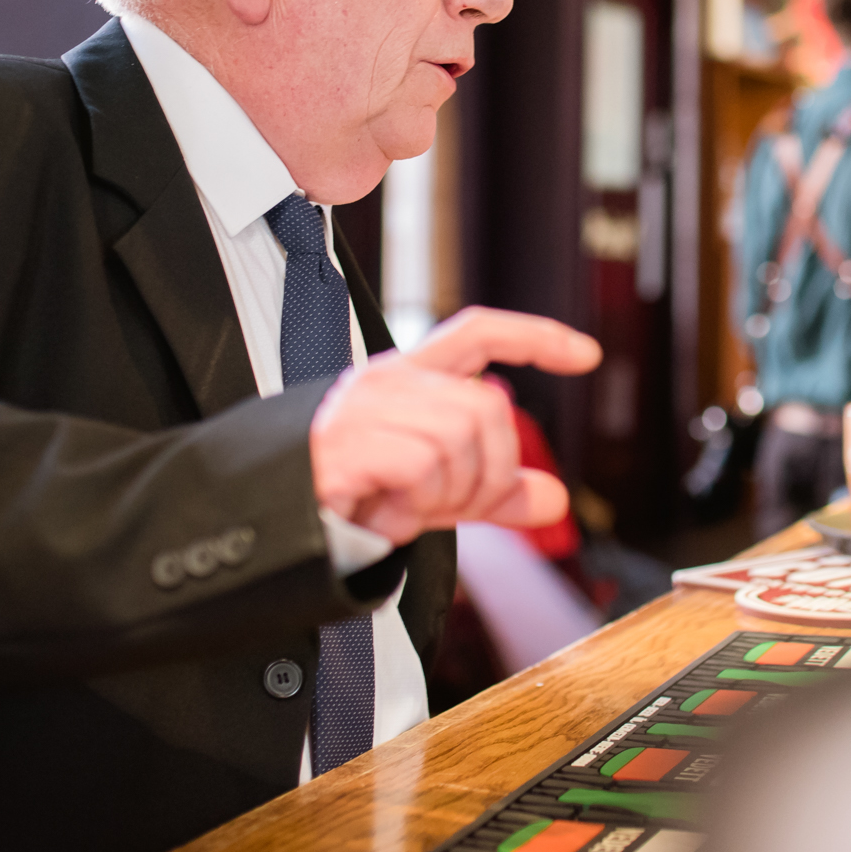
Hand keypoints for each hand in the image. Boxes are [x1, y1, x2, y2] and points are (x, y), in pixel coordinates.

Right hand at [309, 308, 601, 545]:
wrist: (264, 519)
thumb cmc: (342, 497)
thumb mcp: (429, 491)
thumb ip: (490, 490)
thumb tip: (554, 500)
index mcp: (406, 379)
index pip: (477, 332)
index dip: (535, 336)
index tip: (587, 355)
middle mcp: (387, 381)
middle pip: (489, 408)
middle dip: (490, 474)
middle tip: (447, 510)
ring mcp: (365, 408)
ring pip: (461, 437)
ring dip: (448, 495)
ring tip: (404, 513)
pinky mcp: (346, 443)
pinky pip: (421, 466)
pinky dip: (413, 506)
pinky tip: (382, 518)